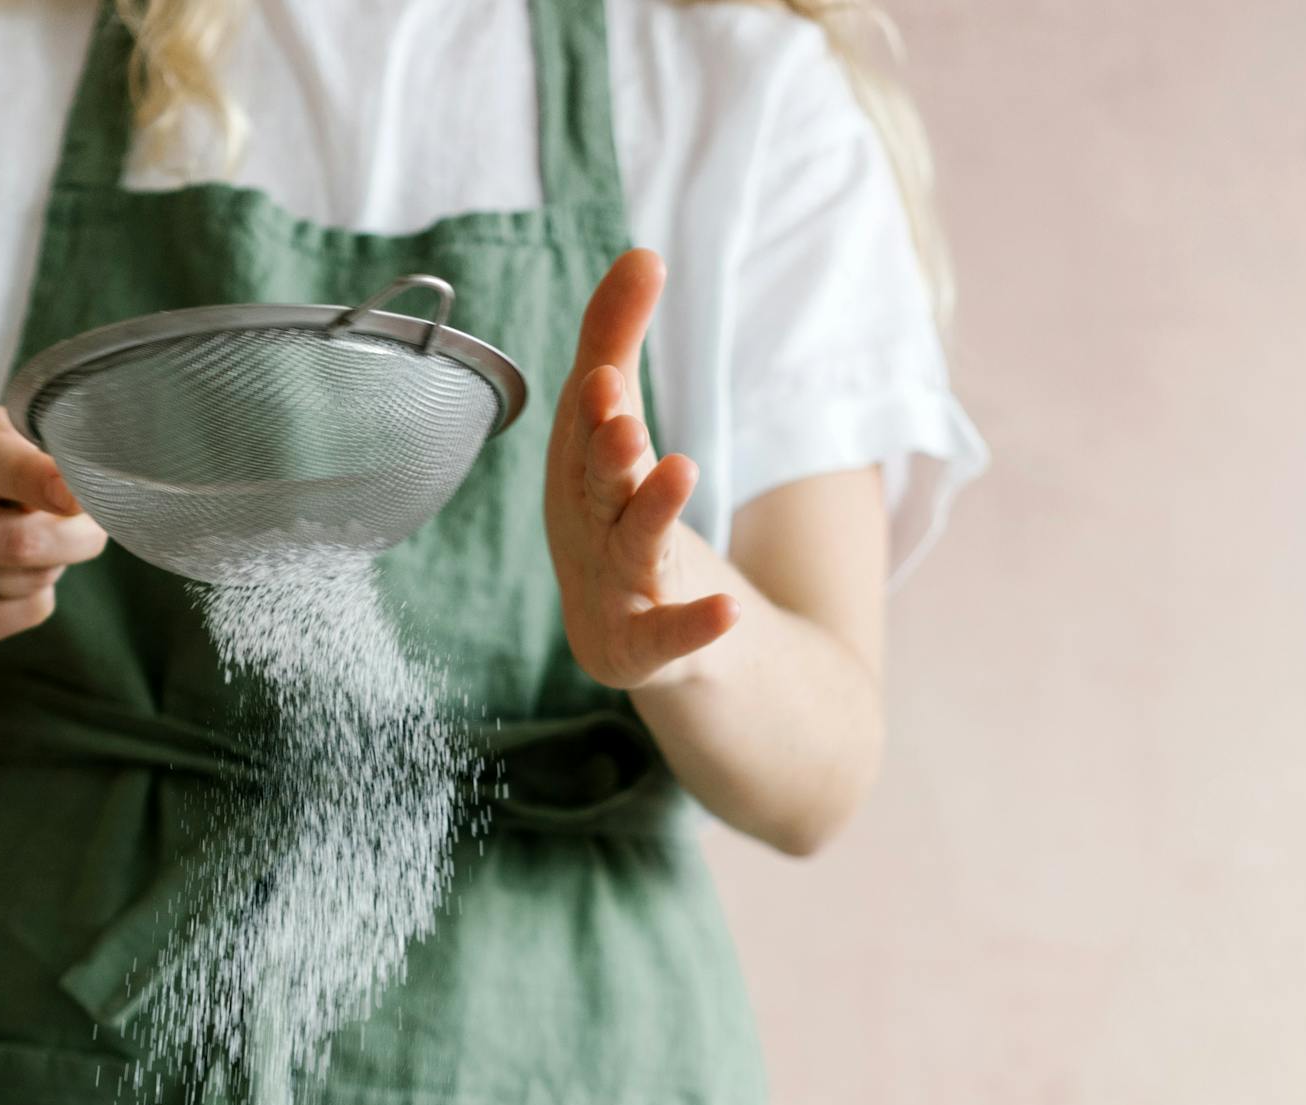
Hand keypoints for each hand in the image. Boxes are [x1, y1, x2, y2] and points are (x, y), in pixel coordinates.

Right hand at [0, 403, 107, 650]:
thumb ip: (21, 441)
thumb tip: (74, 486)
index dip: (33, 479)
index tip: (78, 496)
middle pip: (12, 540)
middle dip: (74, 536)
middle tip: (93, 525)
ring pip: (21, 581)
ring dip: (54, 563)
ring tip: (39, 540)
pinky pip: (14, 616)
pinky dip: (36, 597)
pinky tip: (14, 575)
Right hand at [545, 249, 738, 689]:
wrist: (632, 639)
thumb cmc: (611, 515)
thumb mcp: (613, 430)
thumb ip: (618, 343)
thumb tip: (643, 253)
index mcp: (575, 477)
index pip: (582, 433)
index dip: (594, 405)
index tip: (605, 370)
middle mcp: (587, 533)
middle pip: (598, 489)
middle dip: (608, 453)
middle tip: (622, 417)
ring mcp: (614, 593)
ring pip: (633, 550)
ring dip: (651, 512)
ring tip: (680, 472)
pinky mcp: (645, 650)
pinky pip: (670, 639)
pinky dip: (694, 625)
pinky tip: (729, 612)